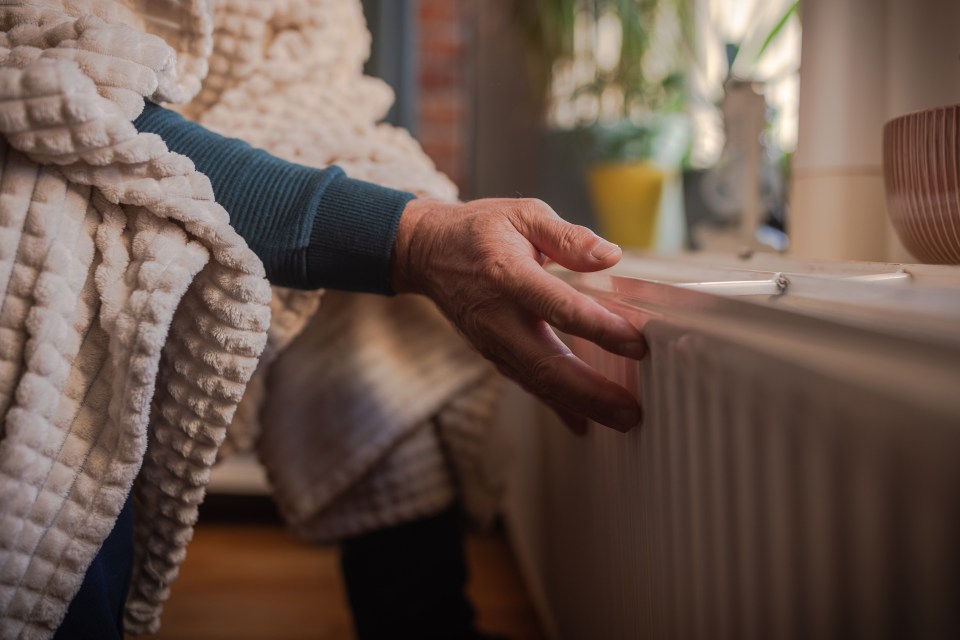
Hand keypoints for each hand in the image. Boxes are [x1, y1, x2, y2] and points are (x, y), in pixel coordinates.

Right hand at [392, 197, 644, 431]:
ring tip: (621, 419)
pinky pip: (527, 384)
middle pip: (546, 364)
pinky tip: (585, 422)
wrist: (425, 252)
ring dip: (580, 405)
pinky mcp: (492, 354)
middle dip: (591, 392)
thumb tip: (610, 256)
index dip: (598, 328)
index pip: (558, 307)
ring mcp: (492, 341)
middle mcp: (497, 316)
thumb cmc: (479, 230)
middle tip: (631, 410)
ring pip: (537, 382)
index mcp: (507, 274)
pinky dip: (557, 406)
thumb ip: (567, 236)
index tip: (636, 343)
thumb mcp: (523, 214)